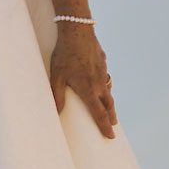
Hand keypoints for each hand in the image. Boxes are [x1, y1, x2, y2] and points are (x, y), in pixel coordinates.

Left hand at [49, 23, 116, 138]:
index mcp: (89, 90)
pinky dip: (104, 83)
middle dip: (110, 116)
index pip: (99, 114)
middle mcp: (99, 83)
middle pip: (108, 105)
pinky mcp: (103, 61)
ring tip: (108, 107)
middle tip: (112, 126)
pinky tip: (99, 81)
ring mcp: (103, 72)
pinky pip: (105, 76)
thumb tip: (56, 112)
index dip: (104, 126)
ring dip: (109, 101)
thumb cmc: (64, 55)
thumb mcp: (56, 76)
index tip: (110, 136)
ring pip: (108, 90)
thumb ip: (56, 95)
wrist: (77, 32)